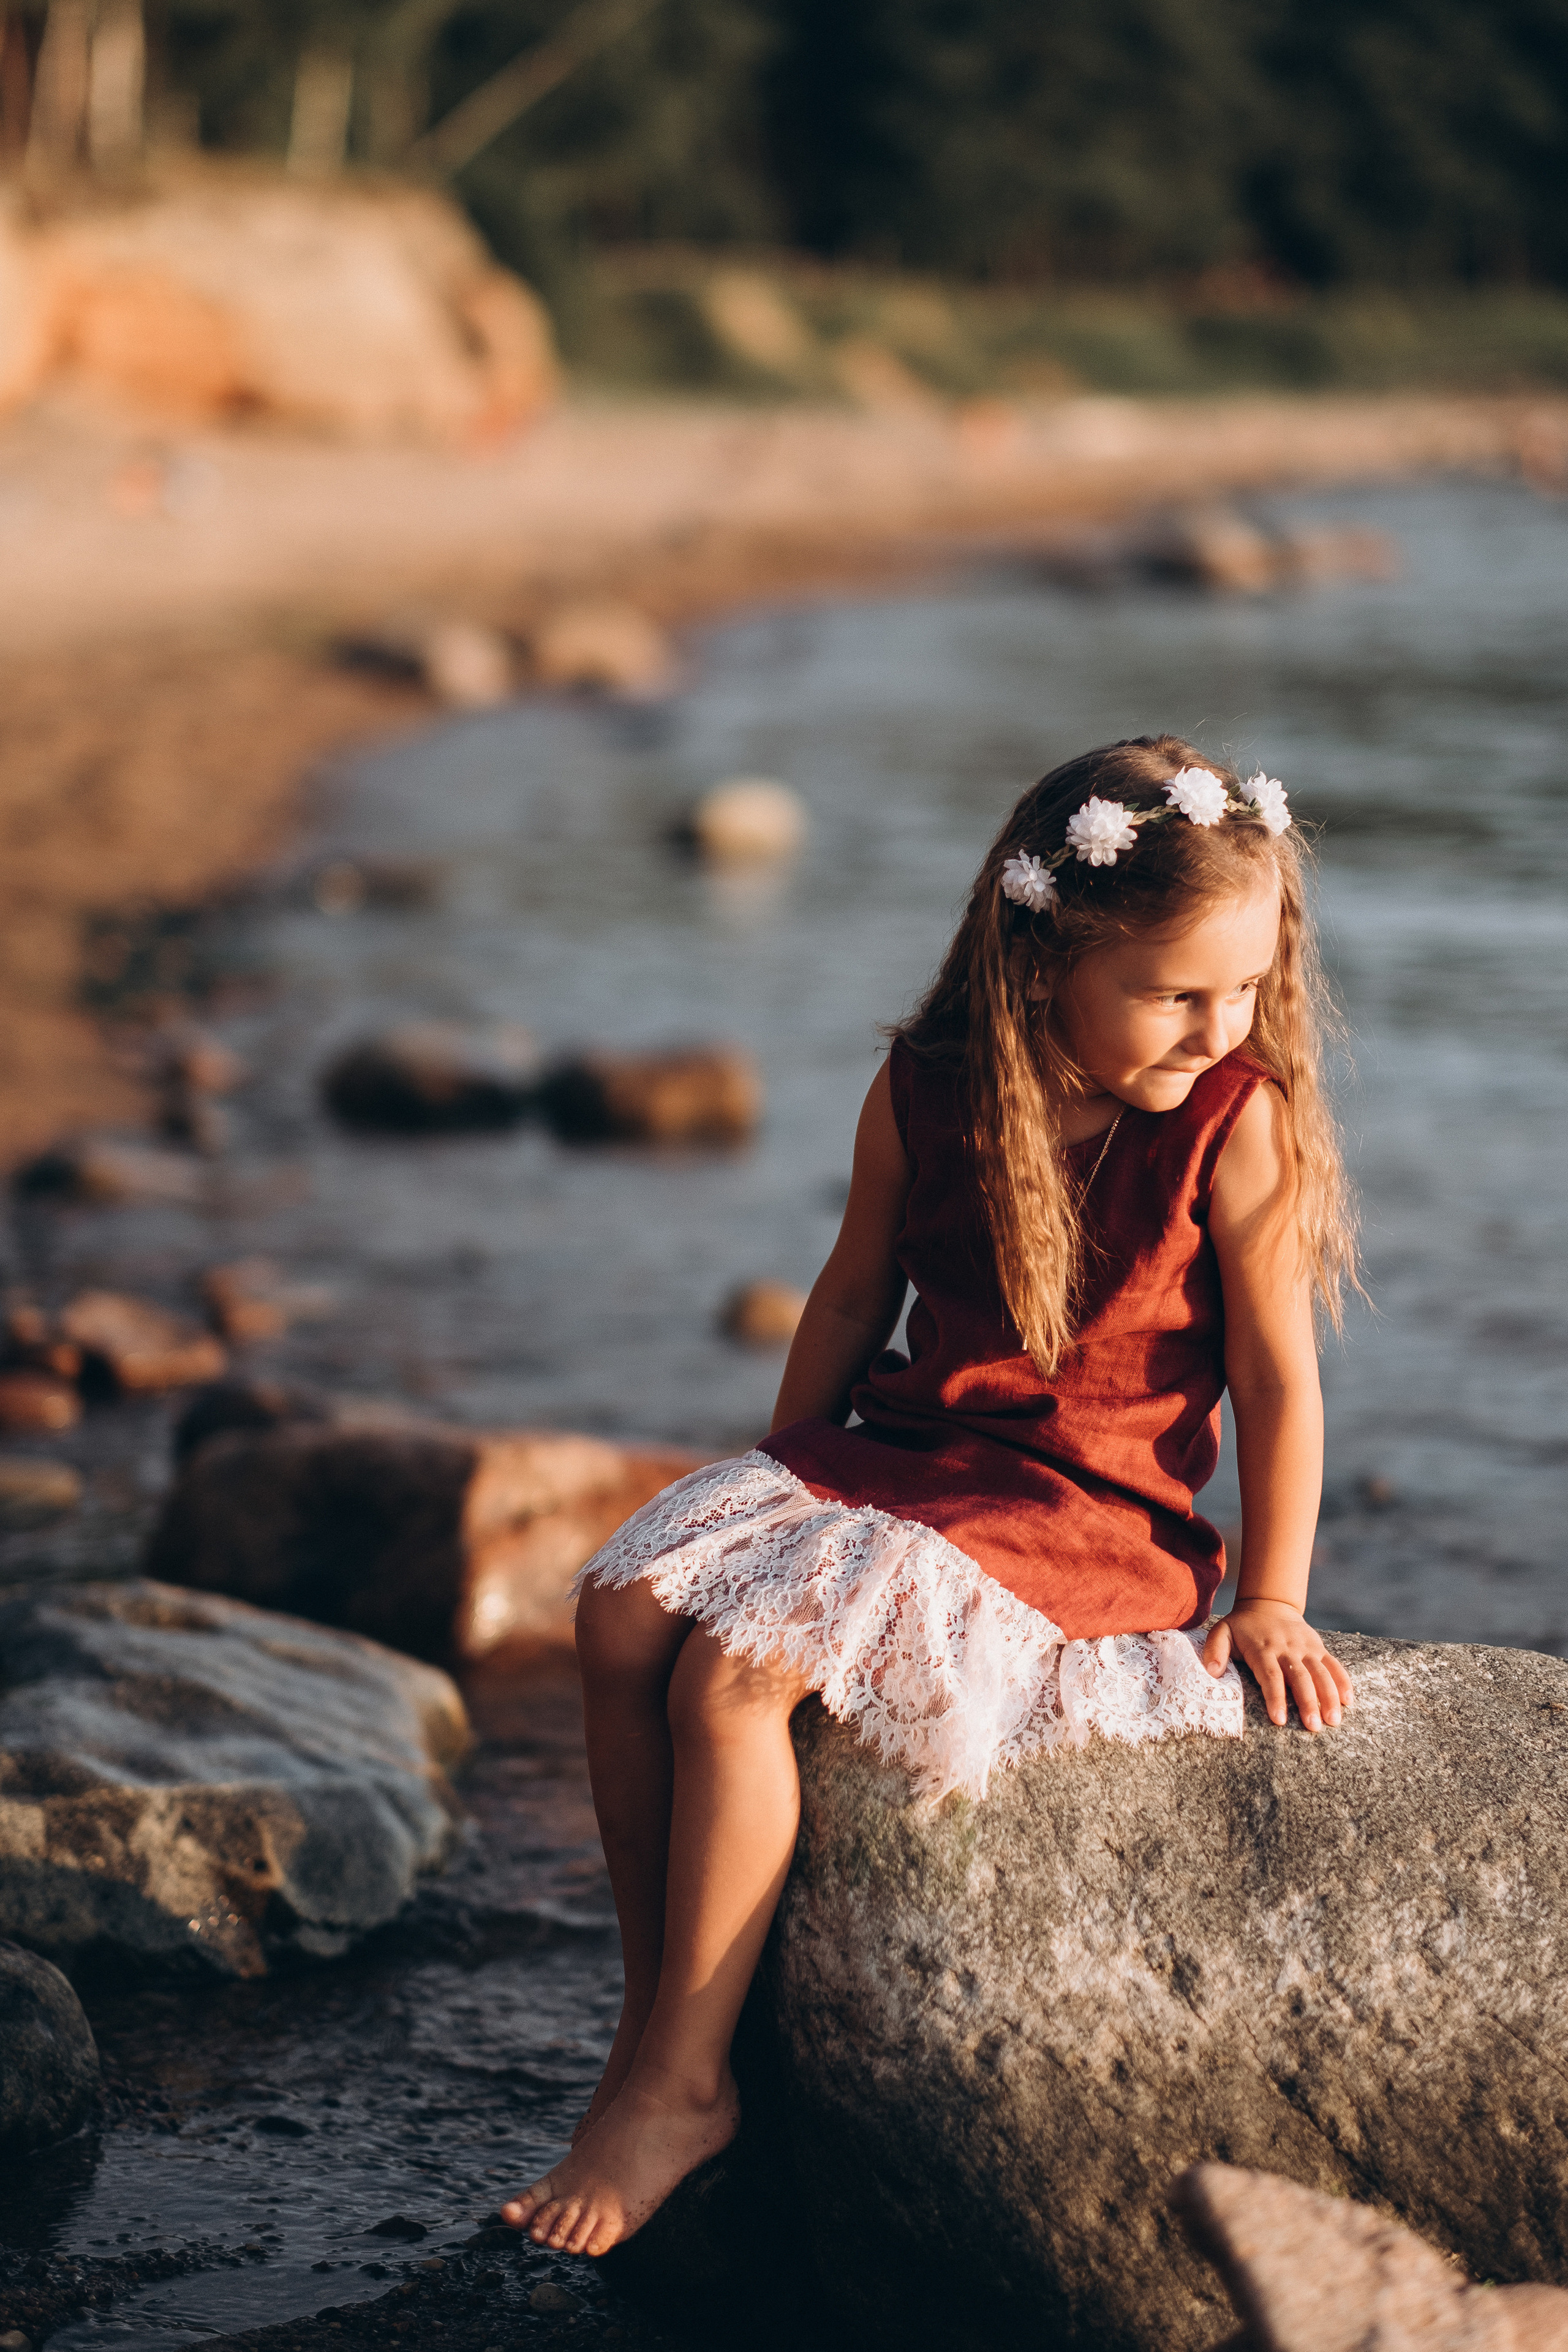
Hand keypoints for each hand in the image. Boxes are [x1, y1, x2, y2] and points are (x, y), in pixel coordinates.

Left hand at [1201, 1598, 1352, 1731]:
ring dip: (1329, 1696)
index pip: (1271, 1675)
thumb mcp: (1222, 1631)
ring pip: (1321, 1673)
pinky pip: (1333, 1664)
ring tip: (1333, 1721)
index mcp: (1263, 1648)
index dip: (1275, 1697)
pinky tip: (1349, 1701)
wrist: (1269, 1603)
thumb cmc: (1242, 1626)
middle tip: (1313, 1727)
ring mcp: (1305, 1647)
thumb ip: (1215, 1650)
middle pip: (1300, 1678)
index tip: (1279, 1720)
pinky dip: (1342, 1681)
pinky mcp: (1318, 1647)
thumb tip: (1211, 1672)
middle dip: (1308, 1703)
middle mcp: (1287, 1648)